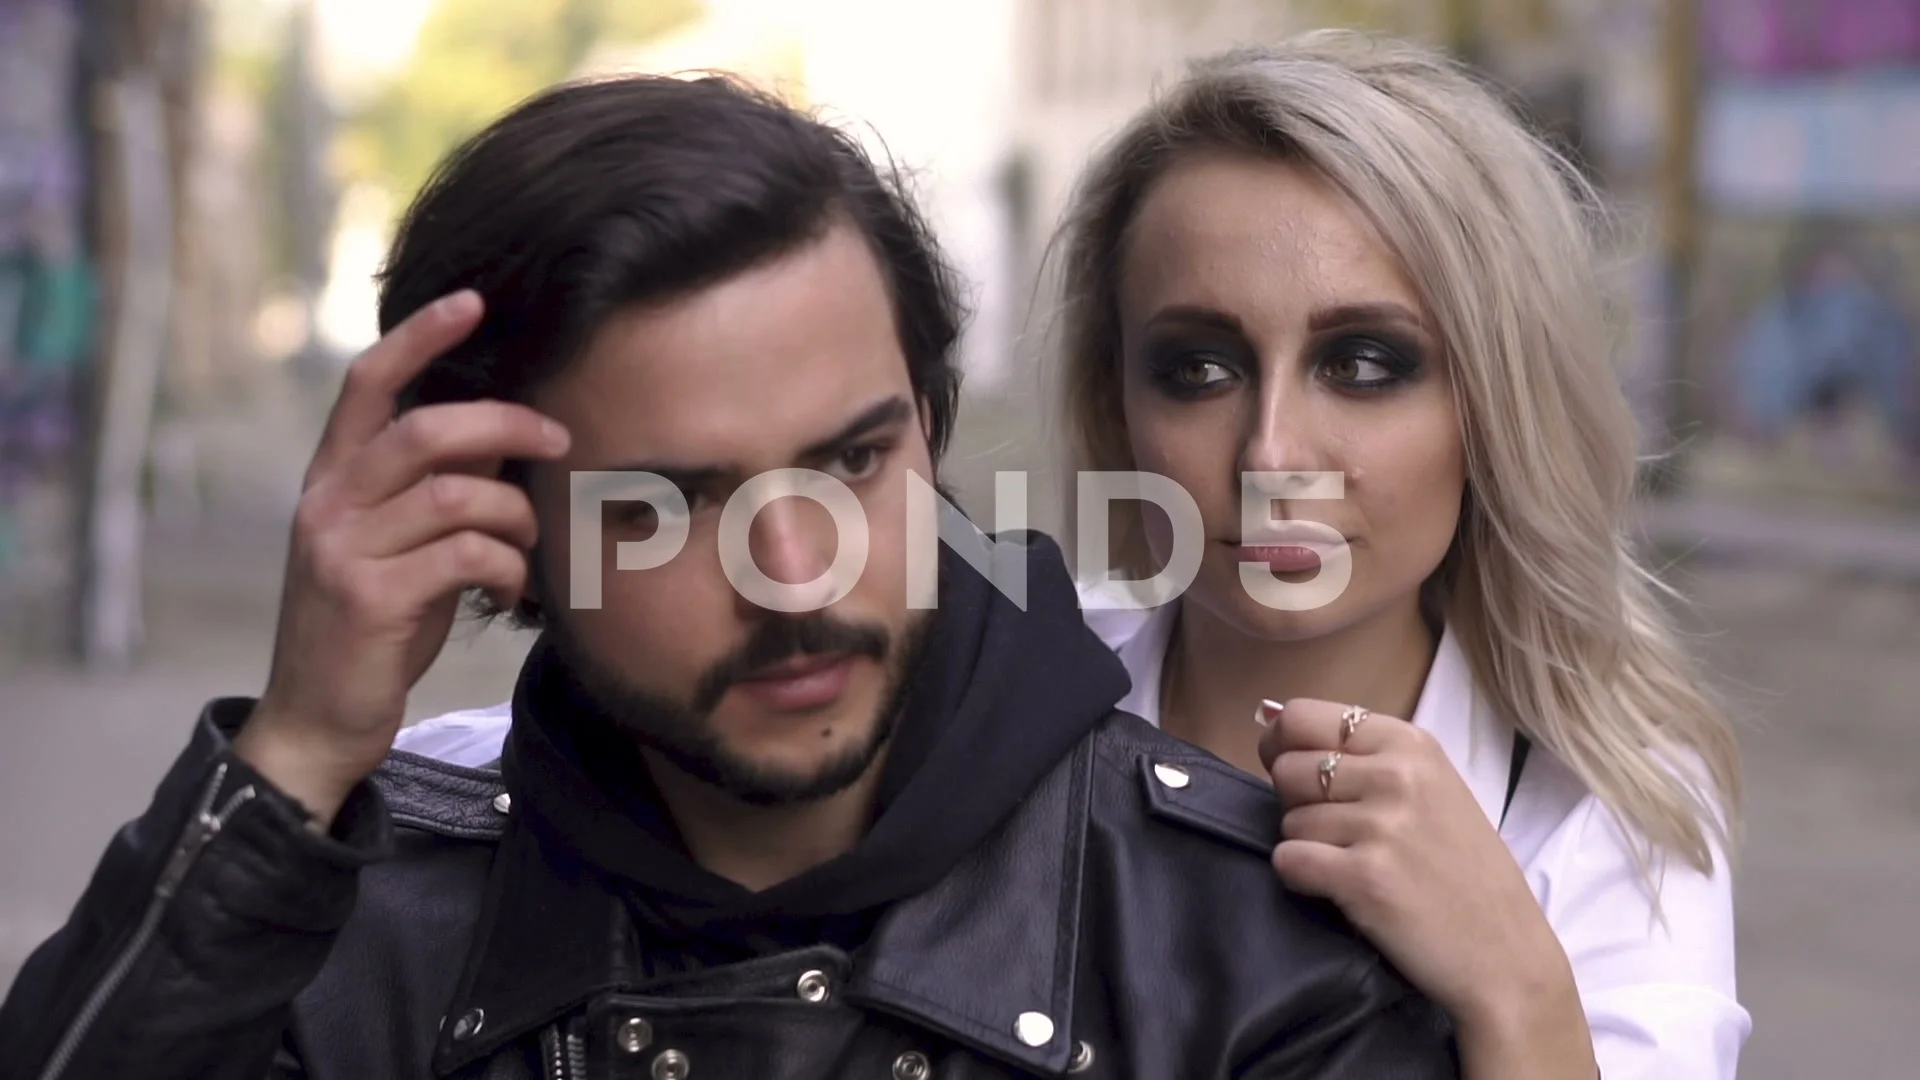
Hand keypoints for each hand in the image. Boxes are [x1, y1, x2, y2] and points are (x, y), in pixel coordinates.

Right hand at [233, 290, 569, 825]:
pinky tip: (511, 592)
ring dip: (516, 515)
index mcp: (332, 478)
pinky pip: (466, 555)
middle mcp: (327, 502)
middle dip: (506, 426)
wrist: (319, 718)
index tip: (474, 301)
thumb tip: (506, 434)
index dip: (420, 336)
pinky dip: (508, 567)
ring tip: (529, 544)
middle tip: (560, 441)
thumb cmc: (372, 626)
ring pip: (456, 495)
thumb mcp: (398, 545)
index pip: (368, 383)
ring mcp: (342, 549)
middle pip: (425, 430)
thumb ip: (436, 488)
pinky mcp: (368, 598)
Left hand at [1258, 699, 1583, 1036]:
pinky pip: (1288, 861)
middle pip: (1286, 768)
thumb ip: (1360, 755)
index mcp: (1410, 743)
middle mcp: (1396, 774)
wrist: (1506, 953)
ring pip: (1287, 820)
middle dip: (1295, 803)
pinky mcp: (1364, 876)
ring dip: (1307, 847)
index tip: (1295, 774)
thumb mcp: (1431, 787)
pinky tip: (1340, 890)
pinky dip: (1301, 879)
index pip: (1302, 717)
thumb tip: (1266, 716)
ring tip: (1354, 867)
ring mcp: (1381, 825)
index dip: (1282, 746)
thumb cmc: (1464, 871)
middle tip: (1337, 834)